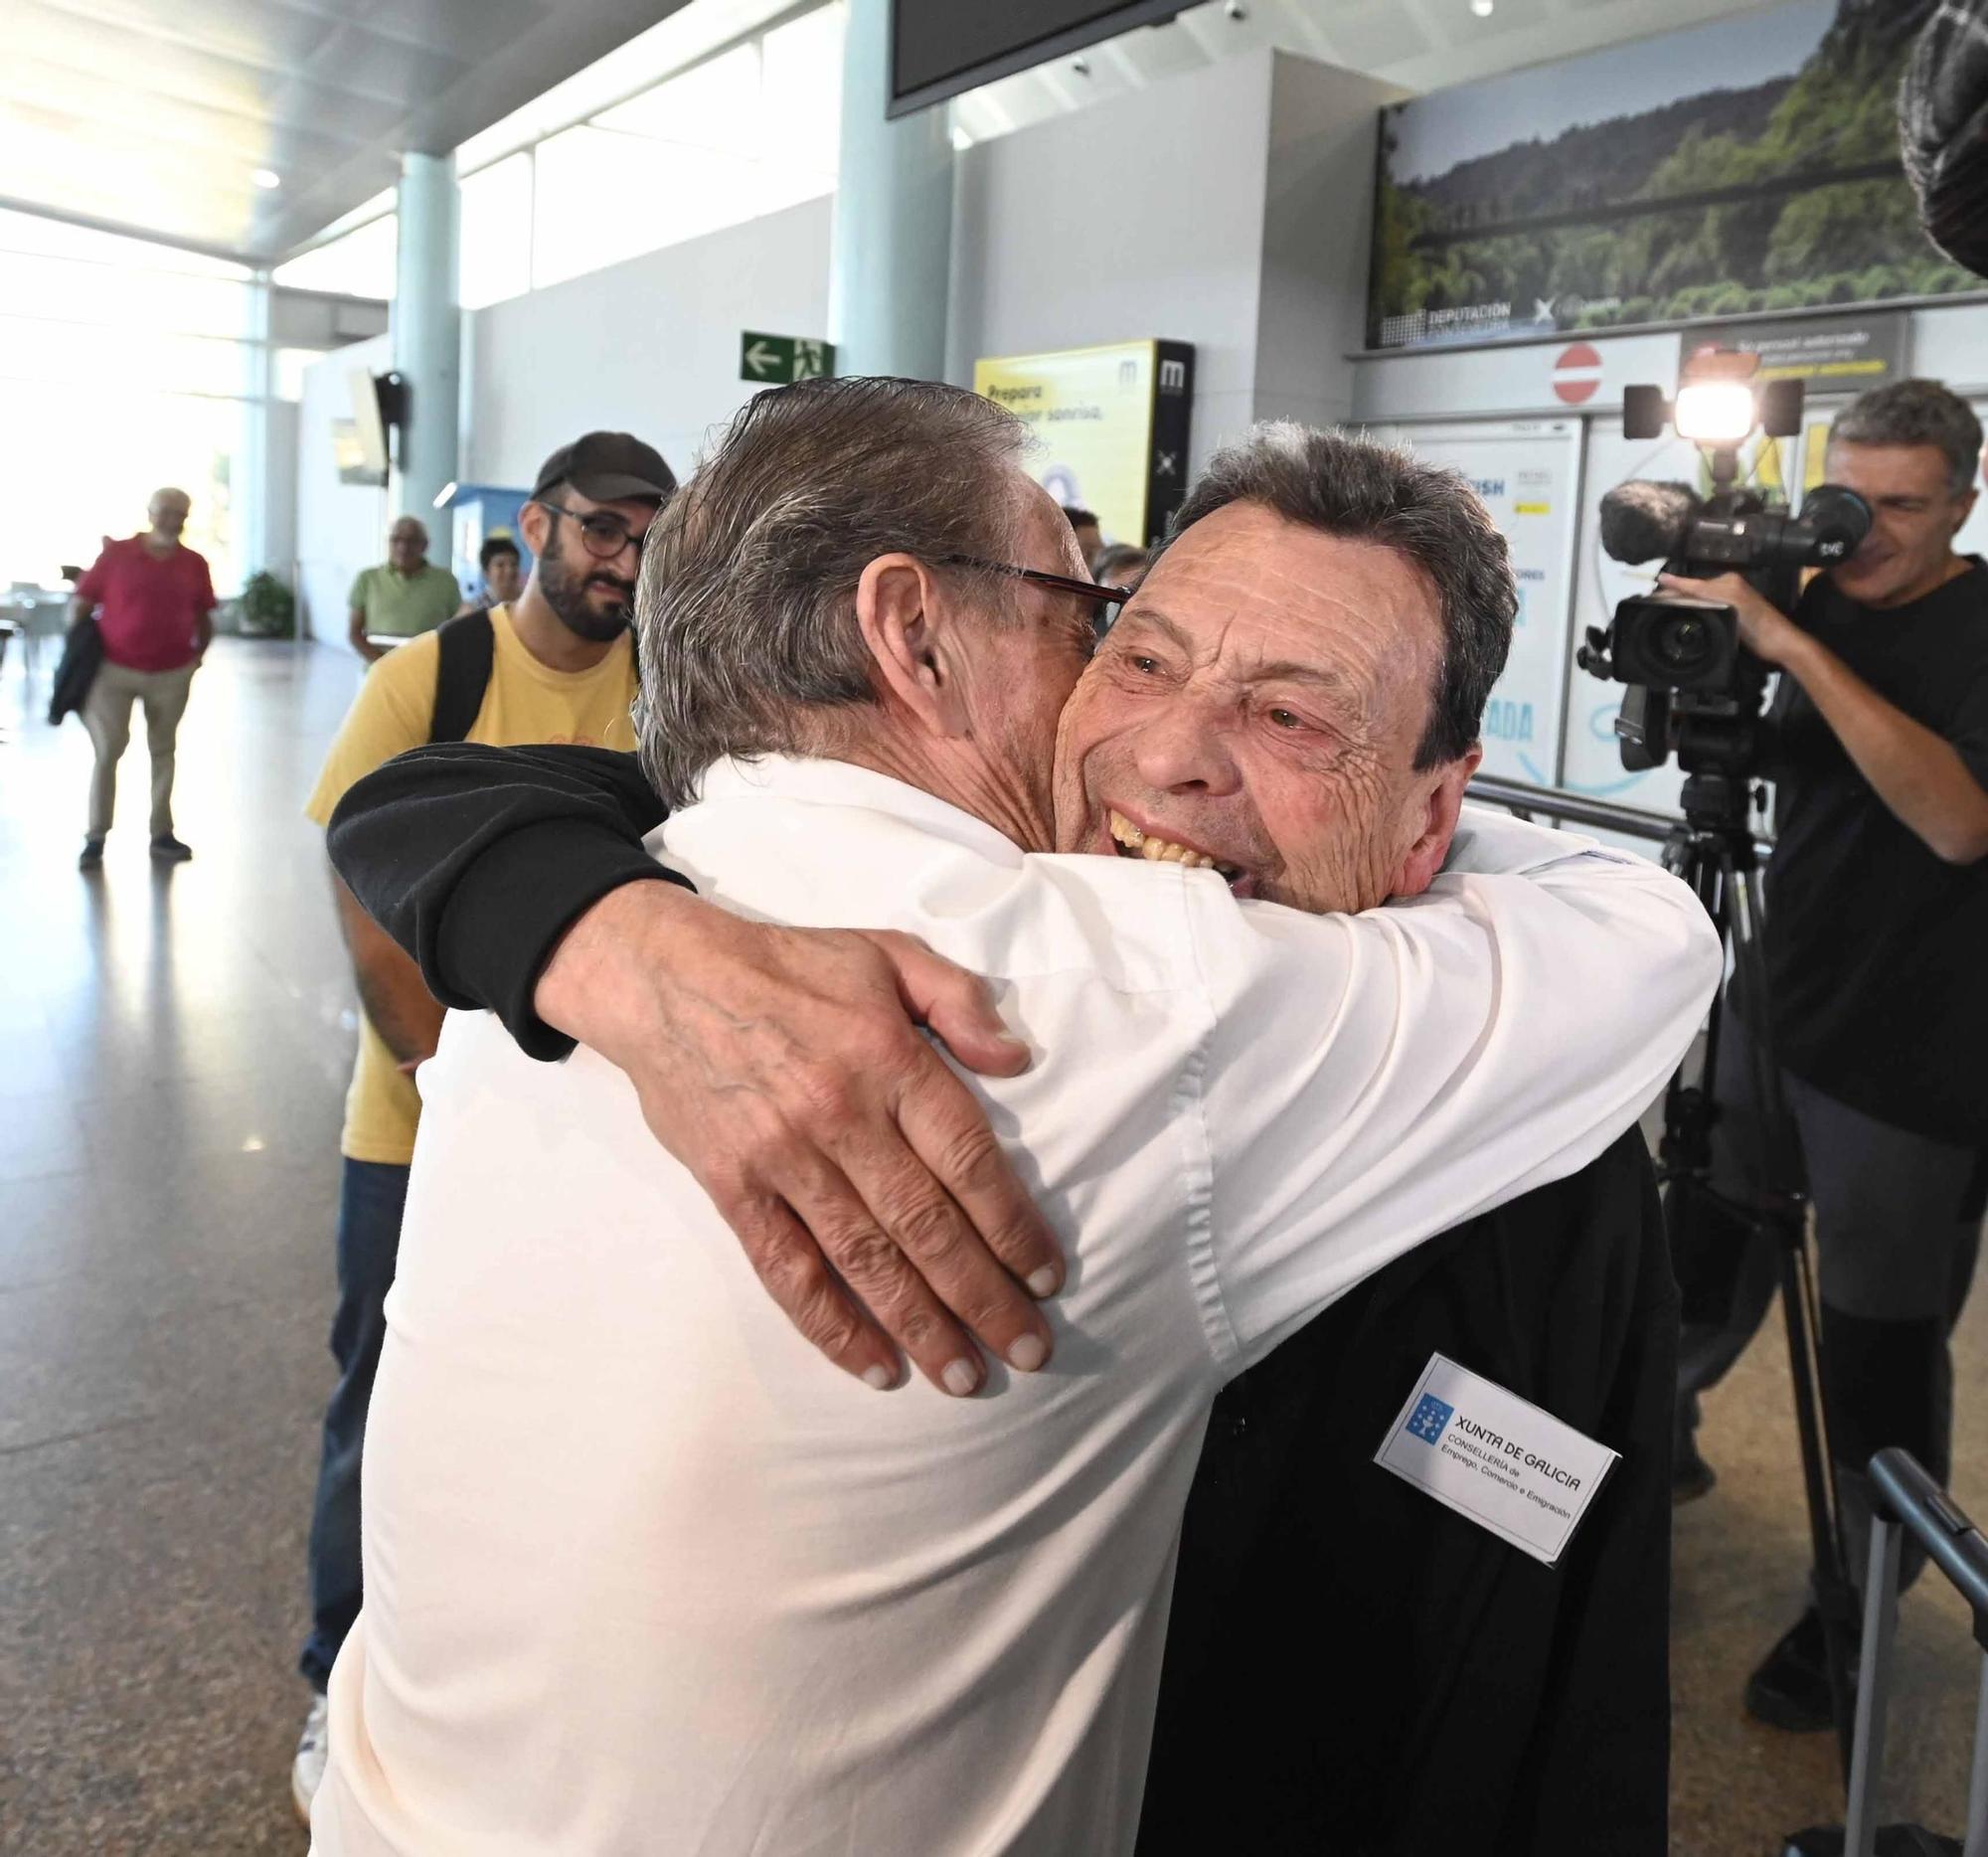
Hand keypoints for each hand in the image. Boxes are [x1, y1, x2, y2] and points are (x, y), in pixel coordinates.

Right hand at [535, 882, 1064, 1394]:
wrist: (666, 979)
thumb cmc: (789, 967)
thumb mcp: (887, 953)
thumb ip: (959, 1001)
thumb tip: (1018, 1061)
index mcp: (888, 1059)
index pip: (967, 1157)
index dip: (1013, 1224)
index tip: (1047, 1274)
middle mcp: (840, 1115)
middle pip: (926, 1224)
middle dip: (984, 1296)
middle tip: (1029, 1349)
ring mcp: (783, 1159)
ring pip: (865, 1259)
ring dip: (920, 1325)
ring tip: (963, 1374)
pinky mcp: (734, 1190)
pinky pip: (788, 1271)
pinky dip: (831, 1326)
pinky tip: (875, 1366)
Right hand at [1656, 570, 1802, 666]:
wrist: (1779, 643)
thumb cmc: (1759, 628)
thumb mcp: (1730, 607)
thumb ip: (1705, 595)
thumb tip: (1683, 589)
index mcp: (1728, 584)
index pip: (1694, 584)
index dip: (1675, 585)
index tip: (1659, 581)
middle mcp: (1729, 588)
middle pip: (1695, 590)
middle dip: (1676, 594)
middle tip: (1655, 600)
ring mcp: (1731, 600)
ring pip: (1700, 599)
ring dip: (1684, 603)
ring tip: (1665, 607)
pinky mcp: (1732, 612)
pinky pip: (1708, 606)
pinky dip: (1695, 609)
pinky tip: (1686, 615)